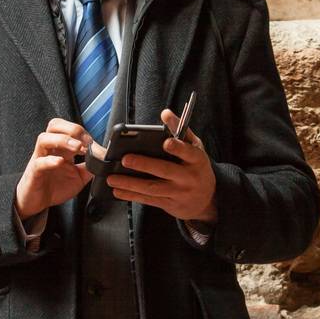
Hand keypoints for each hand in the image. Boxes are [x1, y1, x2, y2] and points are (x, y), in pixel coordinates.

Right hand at [15, 118, 92, 217]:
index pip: (70, 129)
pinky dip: (50, 160)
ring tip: (77, 148)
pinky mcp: (34, 172)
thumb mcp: (78, 178)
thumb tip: (103, 160)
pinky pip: (39, 162)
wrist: (36, 202)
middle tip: (85, 141)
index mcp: (61, 148)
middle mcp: (50, 150)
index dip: (84, 133)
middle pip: (55, 125)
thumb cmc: (54, 187)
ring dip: (62, 140)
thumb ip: (90, 168)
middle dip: (72, 129)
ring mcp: (40, 159)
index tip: (94, 144)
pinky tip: (60, 162)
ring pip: (44, 138)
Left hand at [106, 107, 217, 222]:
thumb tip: (165, 113)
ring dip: (131, 184)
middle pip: (165, 170)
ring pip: (152, 188)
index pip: (188, 152)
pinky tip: (118, 191)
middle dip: (144, 165)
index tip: (166, 142)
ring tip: (112, 178)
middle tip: (126, 159)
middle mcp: (188, 177)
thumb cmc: (197, 167)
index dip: (177, 148)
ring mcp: (179, 192)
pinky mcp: (169, 204)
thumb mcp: (196, 147)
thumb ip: (181, 130)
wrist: (207, 200)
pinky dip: (132, 195)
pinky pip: (148, 200)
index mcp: (197, 159)